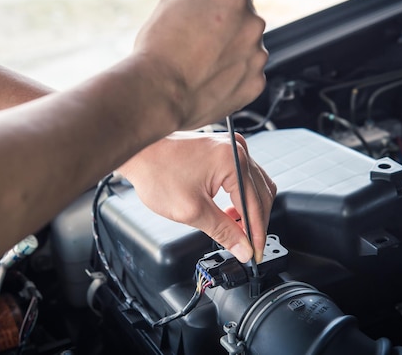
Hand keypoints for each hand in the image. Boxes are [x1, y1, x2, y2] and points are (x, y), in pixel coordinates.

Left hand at [117, 131, 276, 262]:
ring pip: (256, 186)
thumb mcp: (192, 211)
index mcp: (233, 160)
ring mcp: (231, 147)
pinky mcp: (223, 151)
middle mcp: (237, 149)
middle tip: (247, 248)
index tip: (254, 253)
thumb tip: (243, 248)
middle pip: (262, 194)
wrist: (138, 153)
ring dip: (249, 211)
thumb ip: (223, 231)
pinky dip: (241, 197)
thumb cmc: (157, 172)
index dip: (257, 234)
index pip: (256, 204)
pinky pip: (244, 177)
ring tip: (237, 232)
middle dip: (255, 223)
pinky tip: (230, 212)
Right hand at [132, 0, 267, 130]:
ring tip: (200, 65)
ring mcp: (257, 55)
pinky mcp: (256, 84)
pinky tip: (209, 79)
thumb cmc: (161, 44)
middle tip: (194, 45)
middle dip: (225, 30)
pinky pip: (247, 75)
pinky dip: (232, 77)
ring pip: (246, 48)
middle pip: (243, 20)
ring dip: (230, 53)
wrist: (158, 92)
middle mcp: (254, 23)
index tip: (195, 23)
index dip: (211, 9)